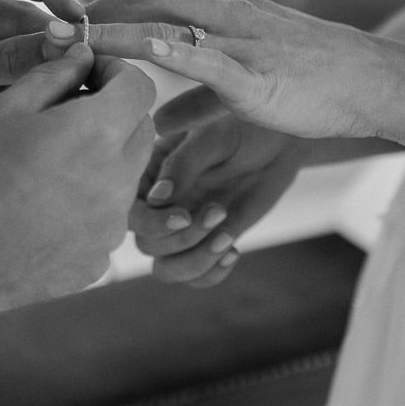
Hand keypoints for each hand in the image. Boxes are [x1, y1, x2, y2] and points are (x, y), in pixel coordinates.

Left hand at [0, 0, 85, 198]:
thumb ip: (7, 59)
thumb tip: (65, 39)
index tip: (75, 11)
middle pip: (28, 15)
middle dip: (56, 36)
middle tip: (89, 59)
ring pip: (33, 49)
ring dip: (54, 64)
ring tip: (81, 81)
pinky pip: (26, 76)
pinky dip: (45, 85)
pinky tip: (67, 95)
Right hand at [0, 45, 156, 311]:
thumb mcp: (3, 111)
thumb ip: (52, 75)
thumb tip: (82, 56)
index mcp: (97, 134)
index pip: (140, 88)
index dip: (116, 73)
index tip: (88, 75)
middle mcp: (117, 182)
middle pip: (140, 132)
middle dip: (113, 115)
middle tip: (65, 116)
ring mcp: (110, 227)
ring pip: (124, 178)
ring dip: (100, 162)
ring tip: (44, 167)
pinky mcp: (98, 260)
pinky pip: (105, 220)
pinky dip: (85, 207)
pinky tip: (40, 210)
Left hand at [88, 0, 404, 138]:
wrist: (375, 84)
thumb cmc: (315, 84)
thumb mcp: (245, 87)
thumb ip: (196, 100)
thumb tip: (155, 125)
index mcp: (222, 11)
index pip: (148, 0)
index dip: (101, 13)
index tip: (63, 32)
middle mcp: (226, 13)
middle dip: (92, 13)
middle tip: (46, 31)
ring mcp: (242, 38)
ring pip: (166, 23)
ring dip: (113, 33)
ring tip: (71, 43)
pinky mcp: (258, 72)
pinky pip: (209, 59)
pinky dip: (172, 53)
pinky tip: (141, 54)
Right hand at [130, 86, 308, 286]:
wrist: (275, 141)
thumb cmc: (238, 128)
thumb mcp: (210, 138)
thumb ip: (182, 165)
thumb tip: (155, 199)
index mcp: (147, 174)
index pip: (129, 210)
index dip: (151, 221)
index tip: (184, 215)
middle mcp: (158, 206)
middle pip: (147, 244)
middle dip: (182, 239)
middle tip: (219, 211)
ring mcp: (181, 229)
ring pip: (166, 269)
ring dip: (195, 262)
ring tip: (226, 239)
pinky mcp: (206, 244)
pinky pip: (195, 277)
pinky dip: (212, 274)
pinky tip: (234, 251)